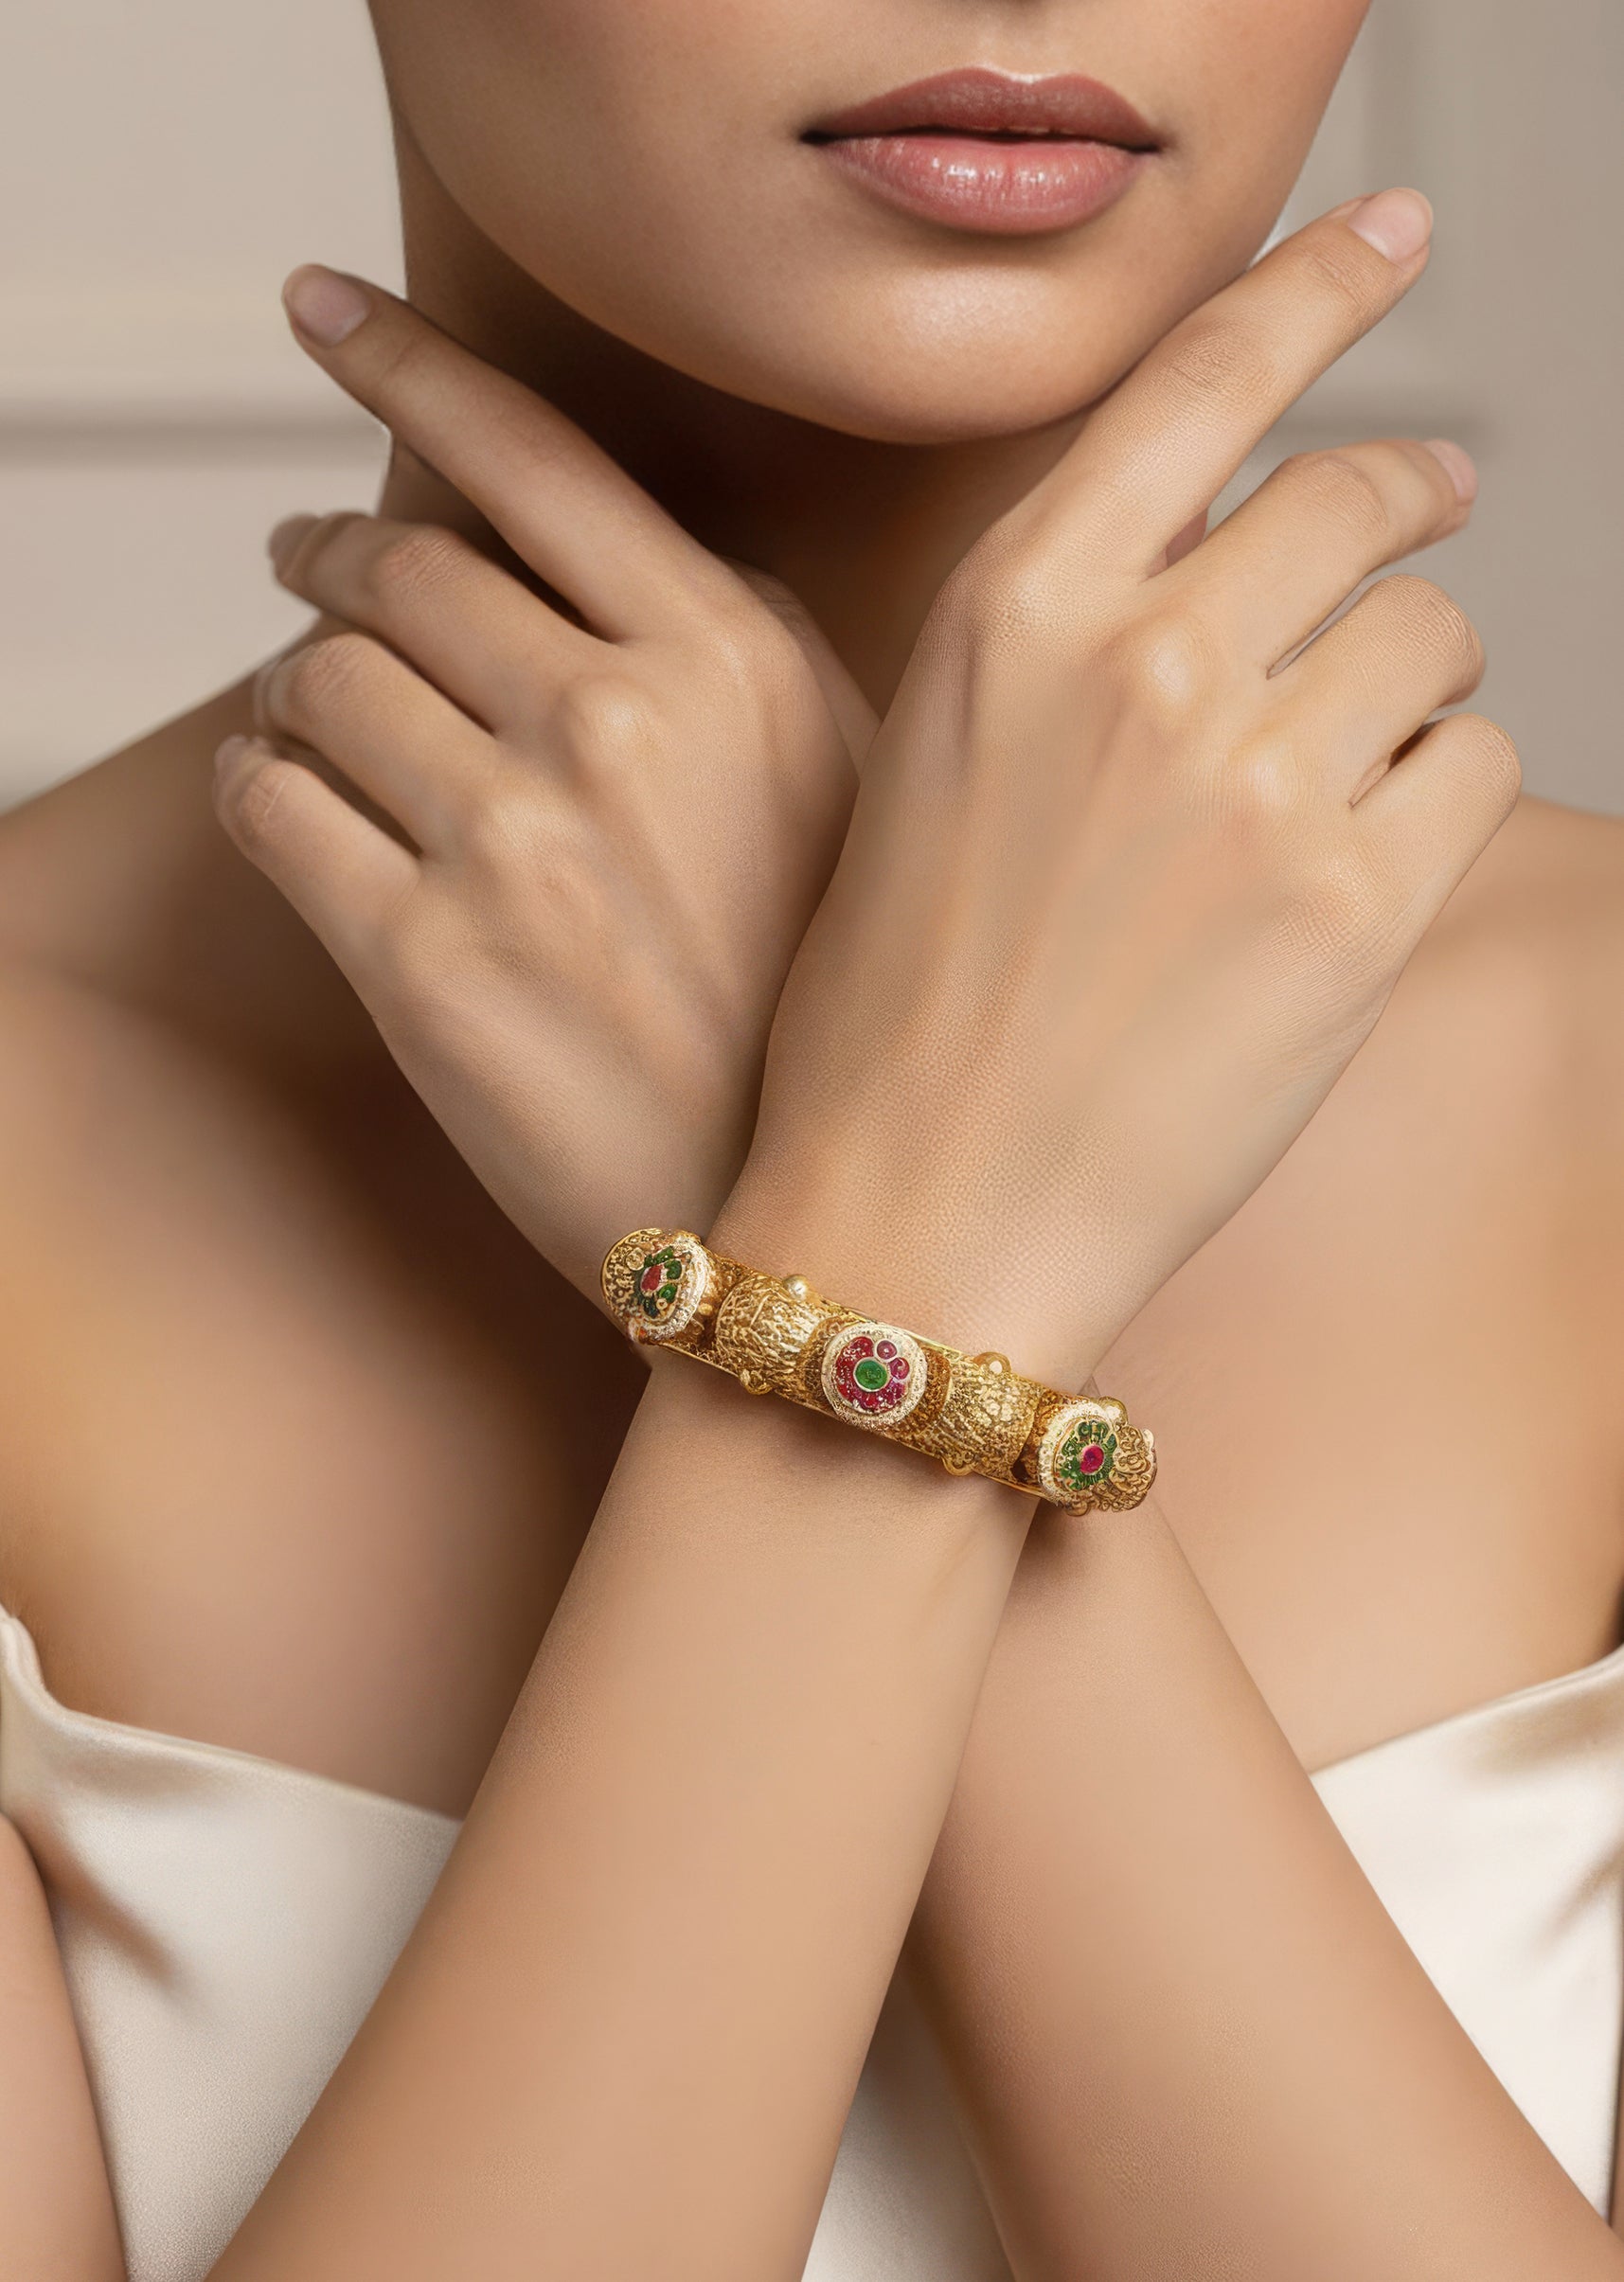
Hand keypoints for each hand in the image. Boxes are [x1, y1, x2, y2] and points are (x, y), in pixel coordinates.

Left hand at [214, 272, 869, 1299]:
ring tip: (315, 708)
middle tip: (310, 557)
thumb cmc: (840, 1008)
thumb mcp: (863, 788)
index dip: (403, 356)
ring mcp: (515, 843)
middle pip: (399, 561)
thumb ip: (740, 641)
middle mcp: (621, 725)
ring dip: (299, 678)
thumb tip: (601, 536)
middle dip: (330, 549)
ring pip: (321, 676)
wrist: (818, 1234)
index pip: (530, 454)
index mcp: (736, 661)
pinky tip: (300, 798)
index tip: (321, 304)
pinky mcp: (422, 963)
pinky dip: (268, 781)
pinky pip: (278, 807)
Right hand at [716, 191, 1518, 1385]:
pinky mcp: (1356, 908)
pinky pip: (1477, 768)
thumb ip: (1067, 638)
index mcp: (1013, 613)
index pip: (1201, 379)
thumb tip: (1226, 545)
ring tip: (1332, 773)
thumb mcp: (927, 766)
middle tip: (1425, 511)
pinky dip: (1441, 796)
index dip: (1315, 288)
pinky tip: (1351, 872)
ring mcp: (1258, 782)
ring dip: (1408, 683)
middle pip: (1358, 496)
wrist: (912, 1221)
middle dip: (1407, 500)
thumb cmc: (892, 1014)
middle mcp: (1141, 664)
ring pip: (1434, 635)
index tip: (1392, 235)